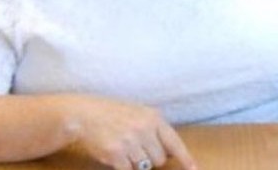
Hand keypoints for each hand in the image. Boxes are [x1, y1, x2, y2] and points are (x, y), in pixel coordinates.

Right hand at [55, 95, 195, 169]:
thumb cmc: (113, 114)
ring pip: (144, 166)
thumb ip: (155, 129)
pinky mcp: (115, 153)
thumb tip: (173, 152)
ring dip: (135, 163)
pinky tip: (116, 156)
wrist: (83, 114)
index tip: (194, 169)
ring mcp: (129, 141)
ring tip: (124, 150)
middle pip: (159, 159)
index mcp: (153, 118)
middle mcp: (144, 129)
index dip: (185, 158)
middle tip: (137, 150)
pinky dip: (124, 167)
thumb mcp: (139, 114)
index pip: (175, 142)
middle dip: (151, 159)